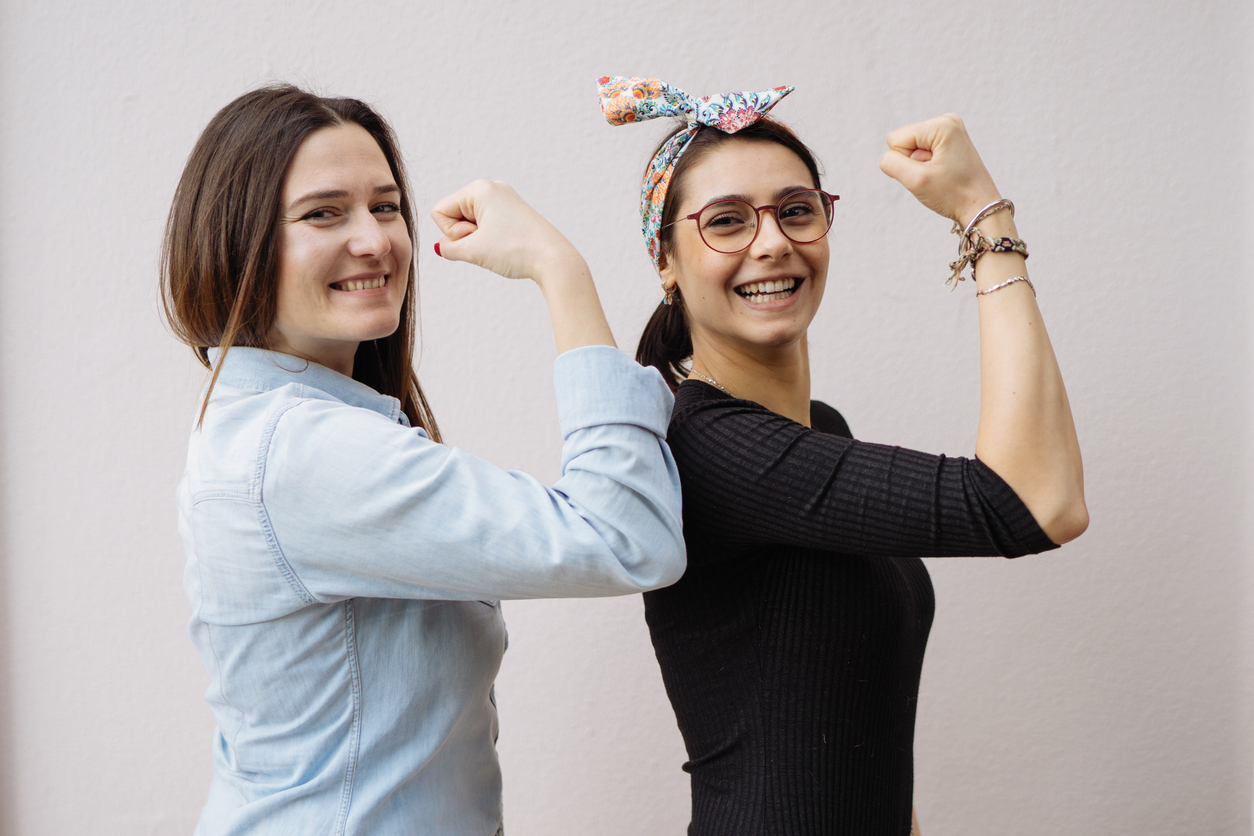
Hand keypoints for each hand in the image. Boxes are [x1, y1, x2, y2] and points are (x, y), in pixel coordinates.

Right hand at [430, 180, 585, 287]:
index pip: (440, 211)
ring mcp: (505, 199)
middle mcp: (492, 188)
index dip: (451, 232)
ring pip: (471, 222)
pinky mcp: (514, 212)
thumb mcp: (473, 251)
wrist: (554, 260)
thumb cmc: (516, 251)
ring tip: (500, 246)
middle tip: (491, 243)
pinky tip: (506, 246)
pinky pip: (487, 225)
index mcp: (480, 188)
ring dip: (478, 239)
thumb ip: (448, 248)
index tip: (476, 238)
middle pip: (455, 214)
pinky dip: (490, 239)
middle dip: (465, 234)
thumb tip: (441, 247)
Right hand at [879, 114, 1001, 227]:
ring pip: (911, 149)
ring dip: (921, 167)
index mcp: (941, 124)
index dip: (906, 162)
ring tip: (941, 175)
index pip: (895, 140)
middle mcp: (947, 121)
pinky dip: (928, 166)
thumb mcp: (916, 180)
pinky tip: (943, 173)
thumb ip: (891, 164)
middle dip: (914, 164)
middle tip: (936, 176)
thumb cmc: (955, 195)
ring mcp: (949, 130)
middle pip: (904, 142)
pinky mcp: (949, 141)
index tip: (929, 172)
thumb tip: (887, 157)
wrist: (981, 207)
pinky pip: (922, 152)